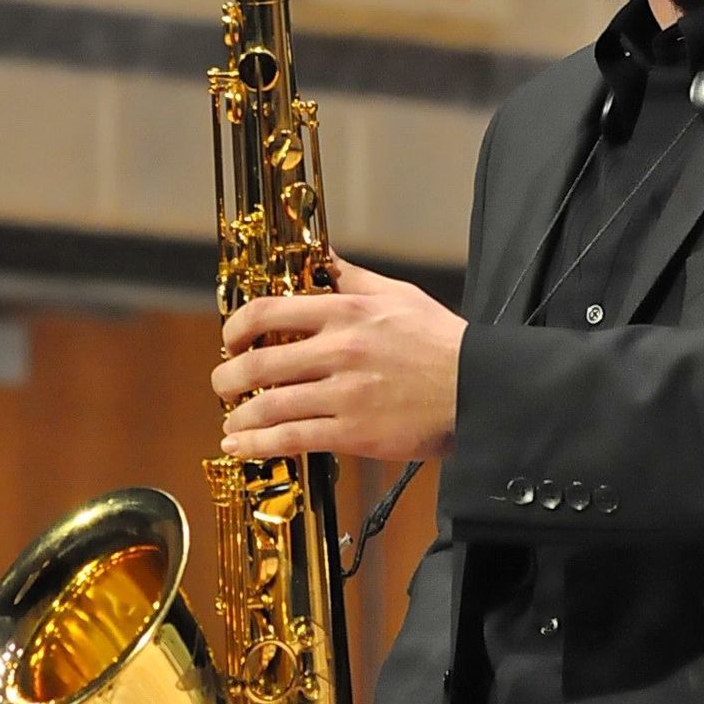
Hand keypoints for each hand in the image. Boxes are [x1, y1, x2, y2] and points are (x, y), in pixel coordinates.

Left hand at [211, 258, 466, 461]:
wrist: (479, 389)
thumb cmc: (443, 341)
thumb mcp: (399, 295)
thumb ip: (353, 278)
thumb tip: (322, 256)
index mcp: (347, 312)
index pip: (268, 312)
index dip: (236, 326)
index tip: (230, 338)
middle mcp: (339, 350)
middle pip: (258, 362)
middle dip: (228, 377)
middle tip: (223, 384)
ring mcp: (344, 393)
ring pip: (269, 405)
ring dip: (239, 417)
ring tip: (232, 423)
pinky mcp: (354, 432)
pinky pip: (292, 439)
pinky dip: (258, 445)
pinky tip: (241, 448)